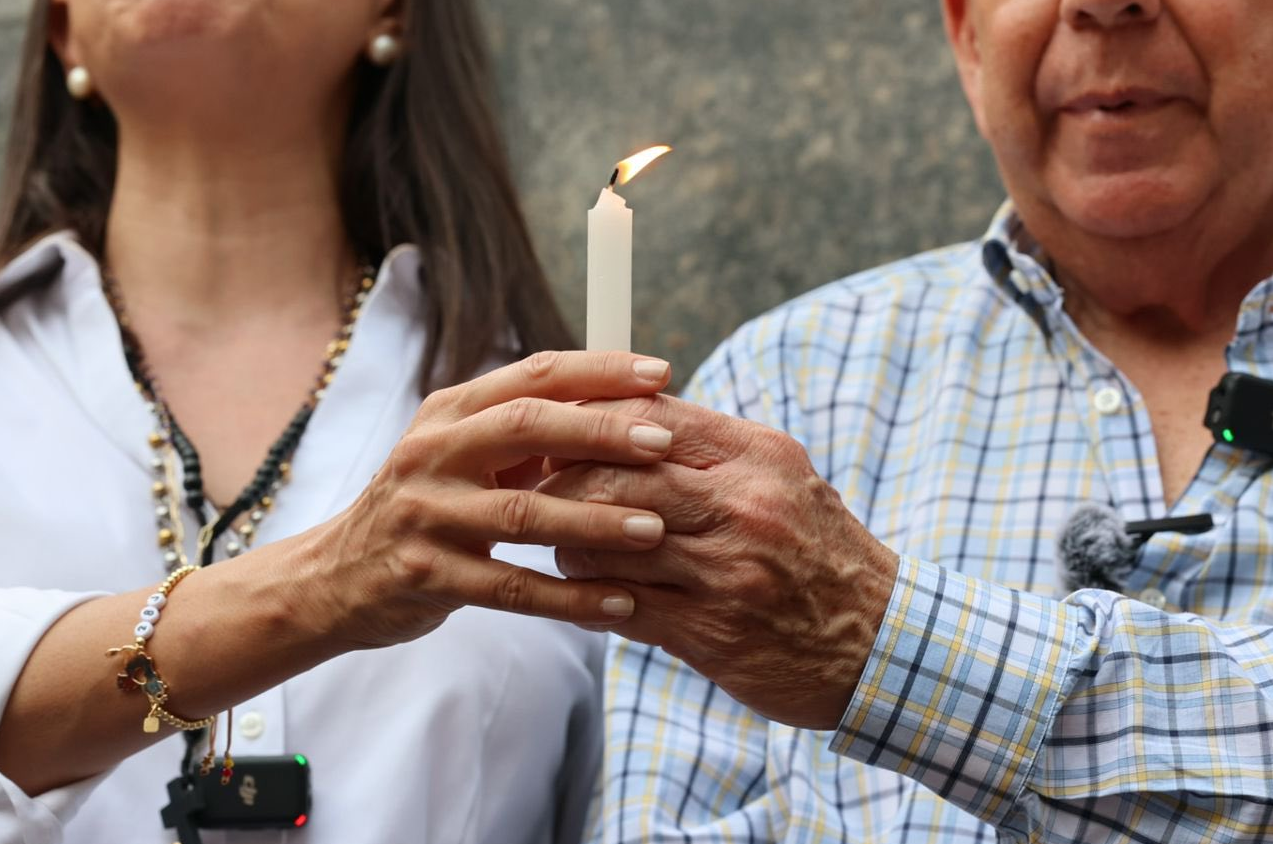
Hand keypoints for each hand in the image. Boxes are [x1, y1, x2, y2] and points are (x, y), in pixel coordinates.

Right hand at [298, 351, 677, 651]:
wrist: (336, 575)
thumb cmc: (424, 506)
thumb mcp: (459, 452)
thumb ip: (524, 429)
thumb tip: (620, 403)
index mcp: (450, 412)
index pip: (532, 375)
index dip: (598, 370)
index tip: (659, 372)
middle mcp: (433, 453)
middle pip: (526, 427)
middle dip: (602, 432)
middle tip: (664, 442)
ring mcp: (426, 515)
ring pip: (523, 514)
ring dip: (596, 521)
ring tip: (656, 530)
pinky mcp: (427, 575)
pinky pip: (512, 589)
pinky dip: (570, 598)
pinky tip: (619, 604)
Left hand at [540, 394, 898, 729]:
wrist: (881, 643)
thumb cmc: (821, 552)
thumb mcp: (783, 479)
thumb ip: (712, 450)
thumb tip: (630, 420)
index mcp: (758, 457)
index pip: (649, 416)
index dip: (590, 421)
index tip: (560, 434)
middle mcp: (742, 506)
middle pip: (614, 473)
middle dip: (562, 480)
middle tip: (538, 491)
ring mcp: (725, 571)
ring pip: (605, 540)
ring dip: (570, 543)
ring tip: (566, 546)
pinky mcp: (709, 632)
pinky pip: (620, 604)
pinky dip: (590, 597)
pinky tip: (588, 593)